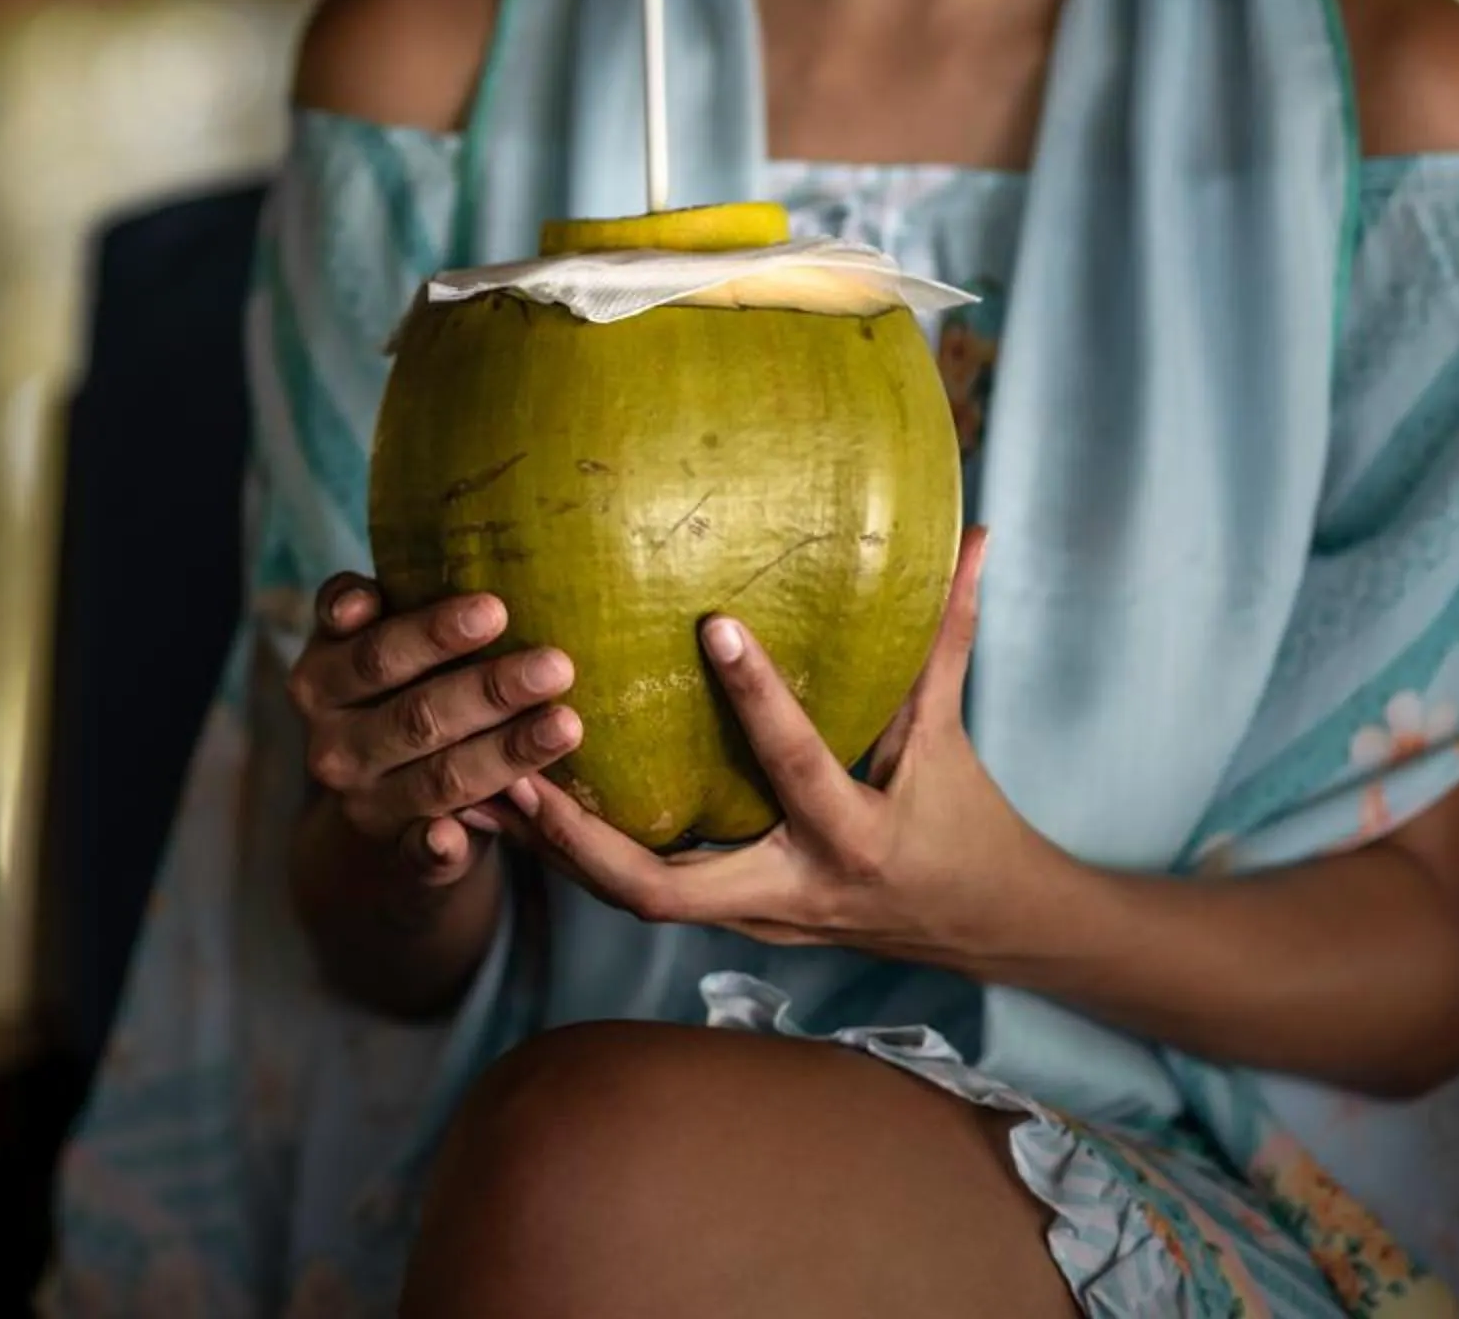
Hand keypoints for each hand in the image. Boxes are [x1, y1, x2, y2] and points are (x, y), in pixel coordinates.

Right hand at [290, 575, 581, 889]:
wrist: (379, 803)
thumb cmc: (397, 691)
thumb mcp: (374, 645)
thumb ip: (378, 606)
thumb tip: (386, 593)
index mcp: (319, 680)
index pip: (375, 653)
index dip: (432, 634)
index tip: (496, 609)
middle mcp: (331, 746)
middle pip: (416, 714)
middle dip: (489, 689)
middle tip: (556, 664)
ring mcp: (365, 805)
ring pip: (440, 778)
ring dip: (505, 754)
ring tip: (567, 725)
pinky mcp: (400, 857)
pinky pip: (423, 855)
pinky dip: (440, 847)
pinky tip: (464, 837)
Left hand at [501, 530, 1066, 970]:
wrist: (978, 925)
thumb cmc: (965, 814)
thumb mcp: (949, 730)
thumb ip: (947, 630)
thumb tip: (971, 533)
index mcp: (854, 837)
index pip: (796, 765)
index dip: (759, 698)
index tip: (715, 623)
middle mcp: (789, 892)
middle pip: (662, 889)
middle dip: (582, 836)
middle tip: (516, 759)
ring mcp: (749, 917)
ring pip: (630, 898)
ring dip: (554, 847)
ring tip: (480, 782)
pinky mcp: (723, 919)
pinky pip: (636, 891)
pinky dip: (575, 856)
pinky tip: (510, 807)